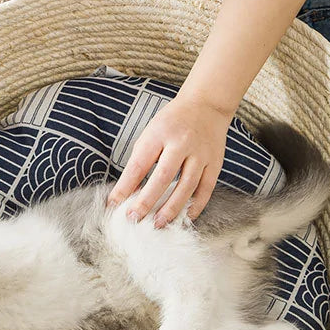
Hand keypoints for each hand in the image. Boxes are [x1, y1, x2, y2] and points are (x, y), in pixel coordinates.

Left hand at [106, 93, 231, 226]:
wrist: (206, 105)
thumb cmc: (172, 122)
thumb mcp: (150, 134)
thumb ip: (140, 161)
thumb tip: (128, 192)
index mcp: (159, 133)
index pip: (139, 164)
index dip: (125, 186)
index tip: (114, 204)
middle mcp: (181, 143)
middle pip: (163, 177)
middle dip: (147, 200)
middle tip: (134, 218)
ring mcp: (201, 154)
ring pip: (186, 186)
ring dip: (171, 208)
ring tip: (157, 223)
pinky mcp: (215, 163)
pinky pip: (205, 189)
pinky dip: (195, 206)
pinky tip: (184, 217)